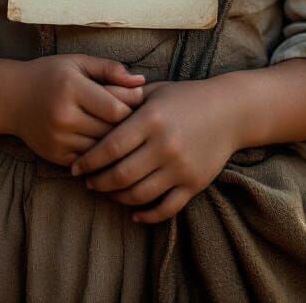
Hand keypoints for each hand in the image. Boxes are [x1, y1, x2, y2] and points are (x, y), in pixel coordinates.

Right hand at [9, 54, 145, 167]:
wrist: (11, 98)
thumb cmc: (50, 75)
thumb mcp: (78, 63)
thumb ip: (110, 69)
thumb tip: (142, 82)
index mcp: (72, 89)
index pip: (116, 108)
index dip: (133, 106)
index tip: (140, 101)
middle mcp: (64, 116)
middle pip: (111, 130)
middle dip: (129, 126)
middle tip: (141, 119)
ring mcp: (59, 140)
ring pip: (102, 150)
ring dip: (117, 143)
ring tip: (128, 133)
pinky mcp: (56, 157)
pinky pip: (89, 161)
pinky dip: (101, 156)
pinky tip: (109, 146)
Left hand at [70, 79, 238, 223]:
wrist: (230, 111)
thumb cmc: (186, 97)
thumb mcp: (154, 91)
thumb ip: (124, 98)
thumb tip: (91, 103)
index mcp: (152, 120)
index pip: (111, 147)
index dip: (89, 161)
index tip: (75, 167)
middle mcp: (165, 146)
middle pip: (121, 175)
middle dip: (98, 182)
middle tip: (88, 182)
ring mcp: (180, 168)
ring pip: (139, 195)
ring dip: (117, 198)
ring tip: (107, 192)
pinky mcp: (194, 184)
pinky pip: (166, 208)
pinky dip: (147, 215)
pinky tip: (134, 213)